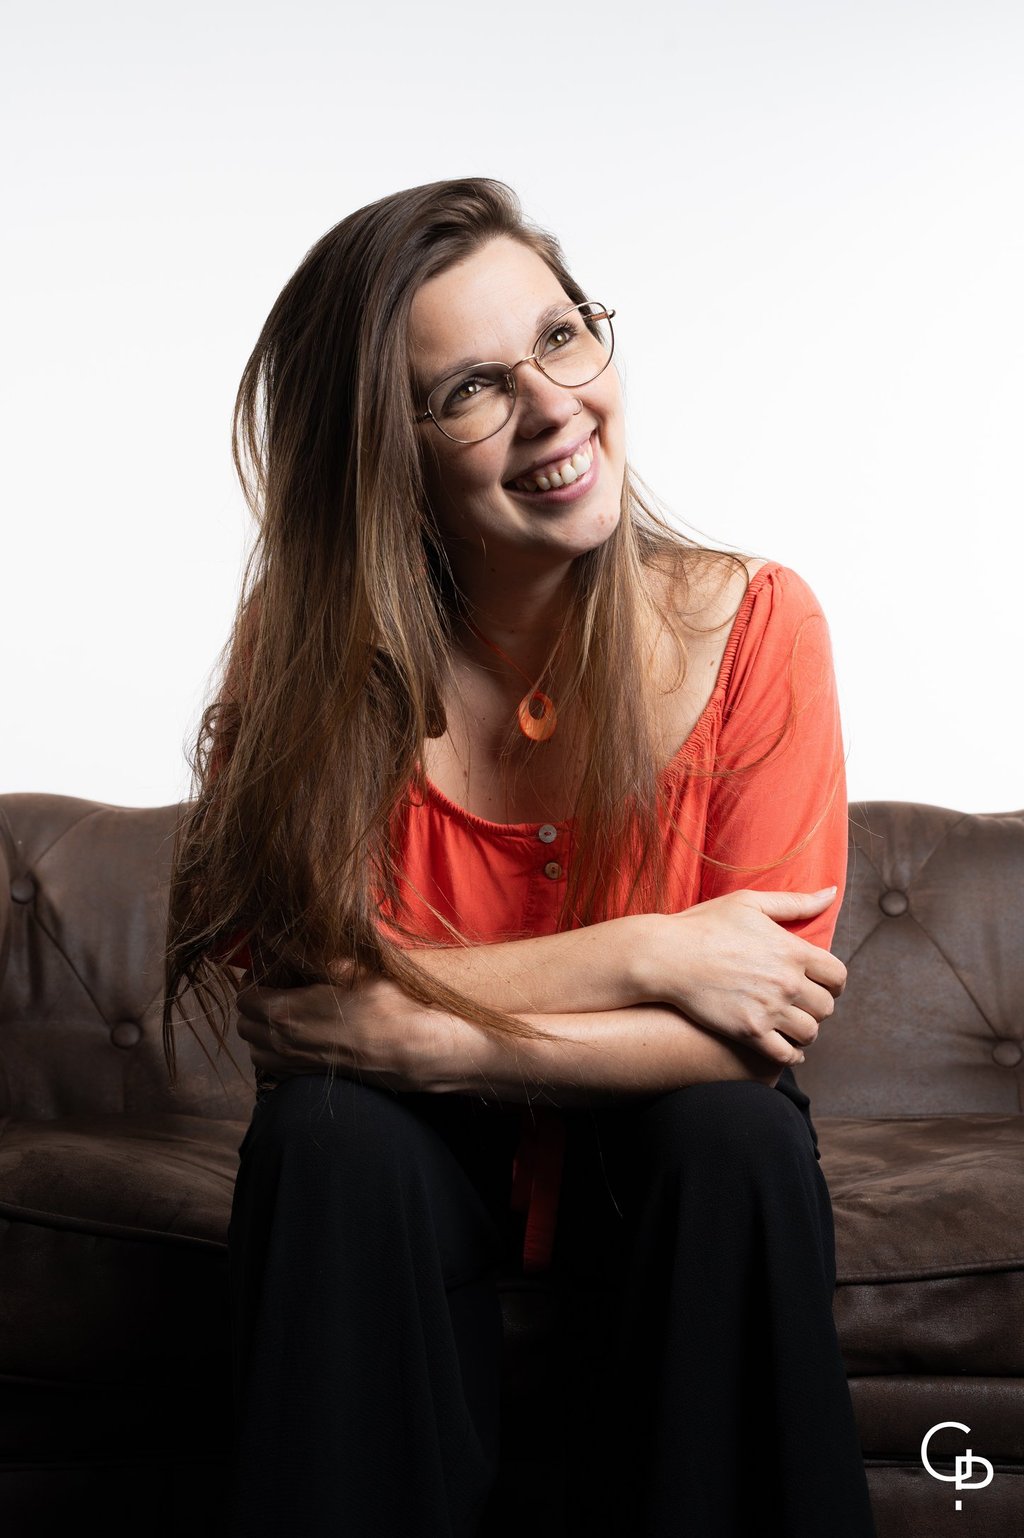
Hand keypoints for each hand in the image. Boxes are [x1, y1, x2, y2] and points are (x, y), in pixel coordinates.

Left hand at [234, 969, 425, 1092]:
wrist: (411, 1049)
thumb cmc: (384, 1005)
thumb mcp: (350, 968)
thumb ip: (310, 954)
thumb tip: (281, 938)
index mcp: (285, 1013)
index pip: (244, 996)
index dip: (254, 978)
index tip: (271, 969)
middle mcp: (282, 1043)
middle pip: (243, 1023)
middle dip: (253, 1003)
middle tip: (276, 986)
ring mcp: (294, 1064)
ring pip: (254, 1048)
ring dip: (260, 1029)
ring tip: (284, 1011)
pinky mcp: (307, 1077)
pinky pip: (272, 1065)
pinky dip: (274, 1049)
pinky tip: (298, 1033)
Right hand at [638, 888, 846, 1064]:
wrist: (666, 956)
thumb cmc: (705, 924)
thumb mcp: (750, 903)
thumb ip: (795, 902)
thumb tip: (831, 893)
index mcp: (792, 950)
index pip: (837, 976)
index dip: (833, 982)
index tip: (822, 984)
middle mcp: (787, 982)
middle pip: (826, 1007)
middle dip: (818, 1006)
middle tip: (803, 1004)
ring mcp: (769, 1009)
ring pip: (810, 1032)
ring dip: (805, 1030)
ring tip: (793, 1025)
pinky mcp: (750, 1032)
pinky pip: (786, 1055)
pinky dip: (792, 1056)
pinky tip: (786, 1049)